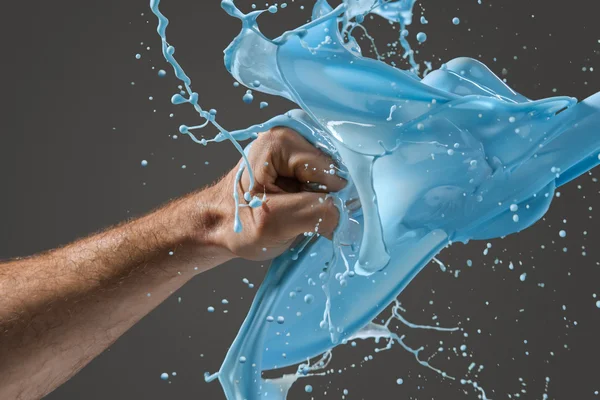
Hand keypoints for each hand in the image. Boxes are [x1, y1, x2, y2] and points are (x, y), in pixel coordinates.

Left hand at [206, 127, 345, 260]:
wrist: (219, 228)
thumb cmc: (237, 224)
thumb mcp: (275, 222)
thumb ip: (317, 212)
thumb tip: (349, 212)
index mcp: (281, 141)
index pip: (328, 170)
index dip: (324, 198)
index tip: (302, 217)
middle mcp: (291, 137)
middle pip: (333, 172)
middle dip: (324, 199)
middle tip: (298, 217)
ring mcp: (296, 150)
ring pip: (332, 181)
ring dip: (321, 203)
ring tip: (295, 214)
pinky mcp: (299, 165)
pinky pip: (326, 184)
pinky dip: (318, 202)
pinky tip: (299, 210)